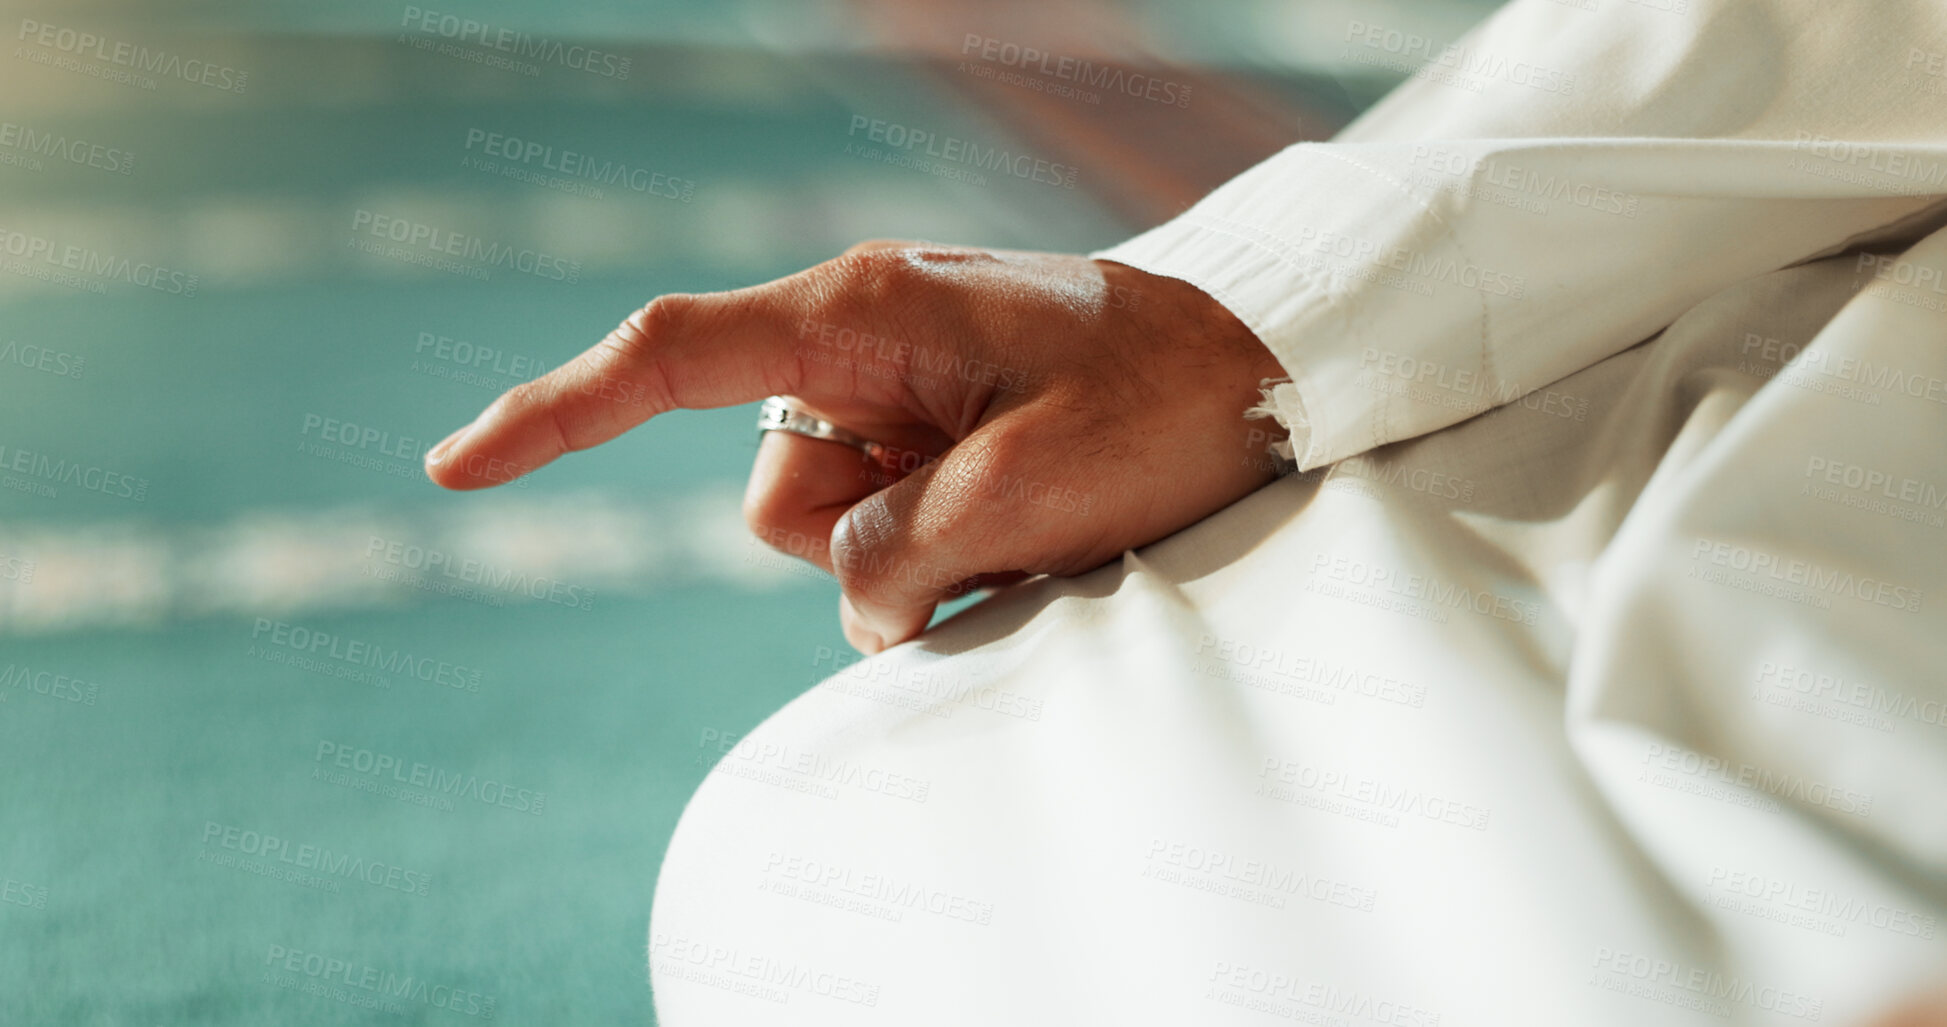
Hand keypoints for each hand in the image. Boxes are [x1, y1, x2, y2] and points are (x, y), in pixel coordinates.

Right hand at [423, 242, 1286, 652]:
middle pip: (773, 495)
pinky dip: (943, 562)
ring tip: (1027, 519)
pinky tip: (1030, 525)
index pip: (669, 355)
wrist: (1264, 380)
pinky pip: (887, 541)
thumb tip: (852, 598)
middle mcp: (861, 345)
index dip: (554, 413)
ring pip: (828, 533)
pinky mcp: (935, 443)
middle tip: (989, 521)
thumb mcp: (1023, 491)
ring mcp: (898, 398)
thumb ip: (894, 552)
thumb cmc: (1161, 406)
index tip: (453, 469)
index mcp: (862, 312)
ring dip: (912, 560)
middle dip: (856, 544)